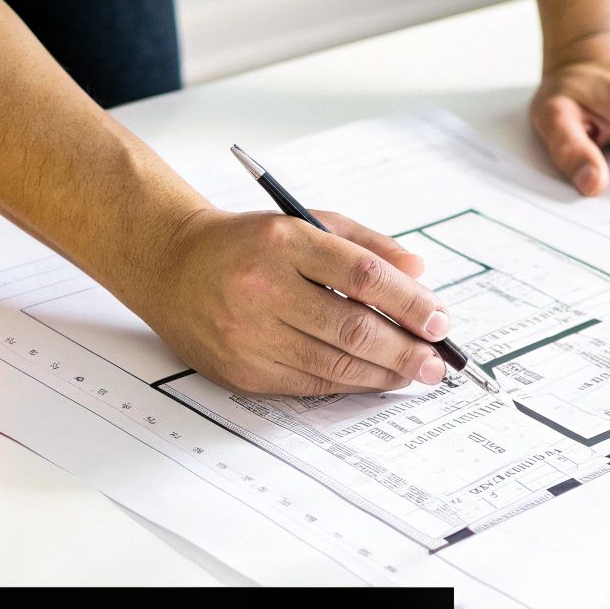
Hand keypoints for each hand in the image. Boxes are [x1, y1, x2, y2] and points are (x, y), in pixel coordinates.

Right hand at [138, 208, 451, 396]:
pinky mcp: (241, 370)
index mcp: (284, 242)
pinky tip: (373, 379)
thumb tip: (419, 272)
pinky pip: (308, 383)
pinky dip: (348, 385)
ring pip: (334, 364)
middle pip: (353, 327)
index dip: (409, 302)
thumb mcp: (305, 223)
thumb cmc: (248, 244)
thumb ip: (365, 245)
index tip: (439, 321)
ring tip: (413, 373)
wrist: (170, 265)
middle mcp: (263, 288)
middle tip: (438, 361)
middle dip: (405, 349)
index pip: (363, 275)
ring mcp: (248, 334)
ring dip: (383, 374)